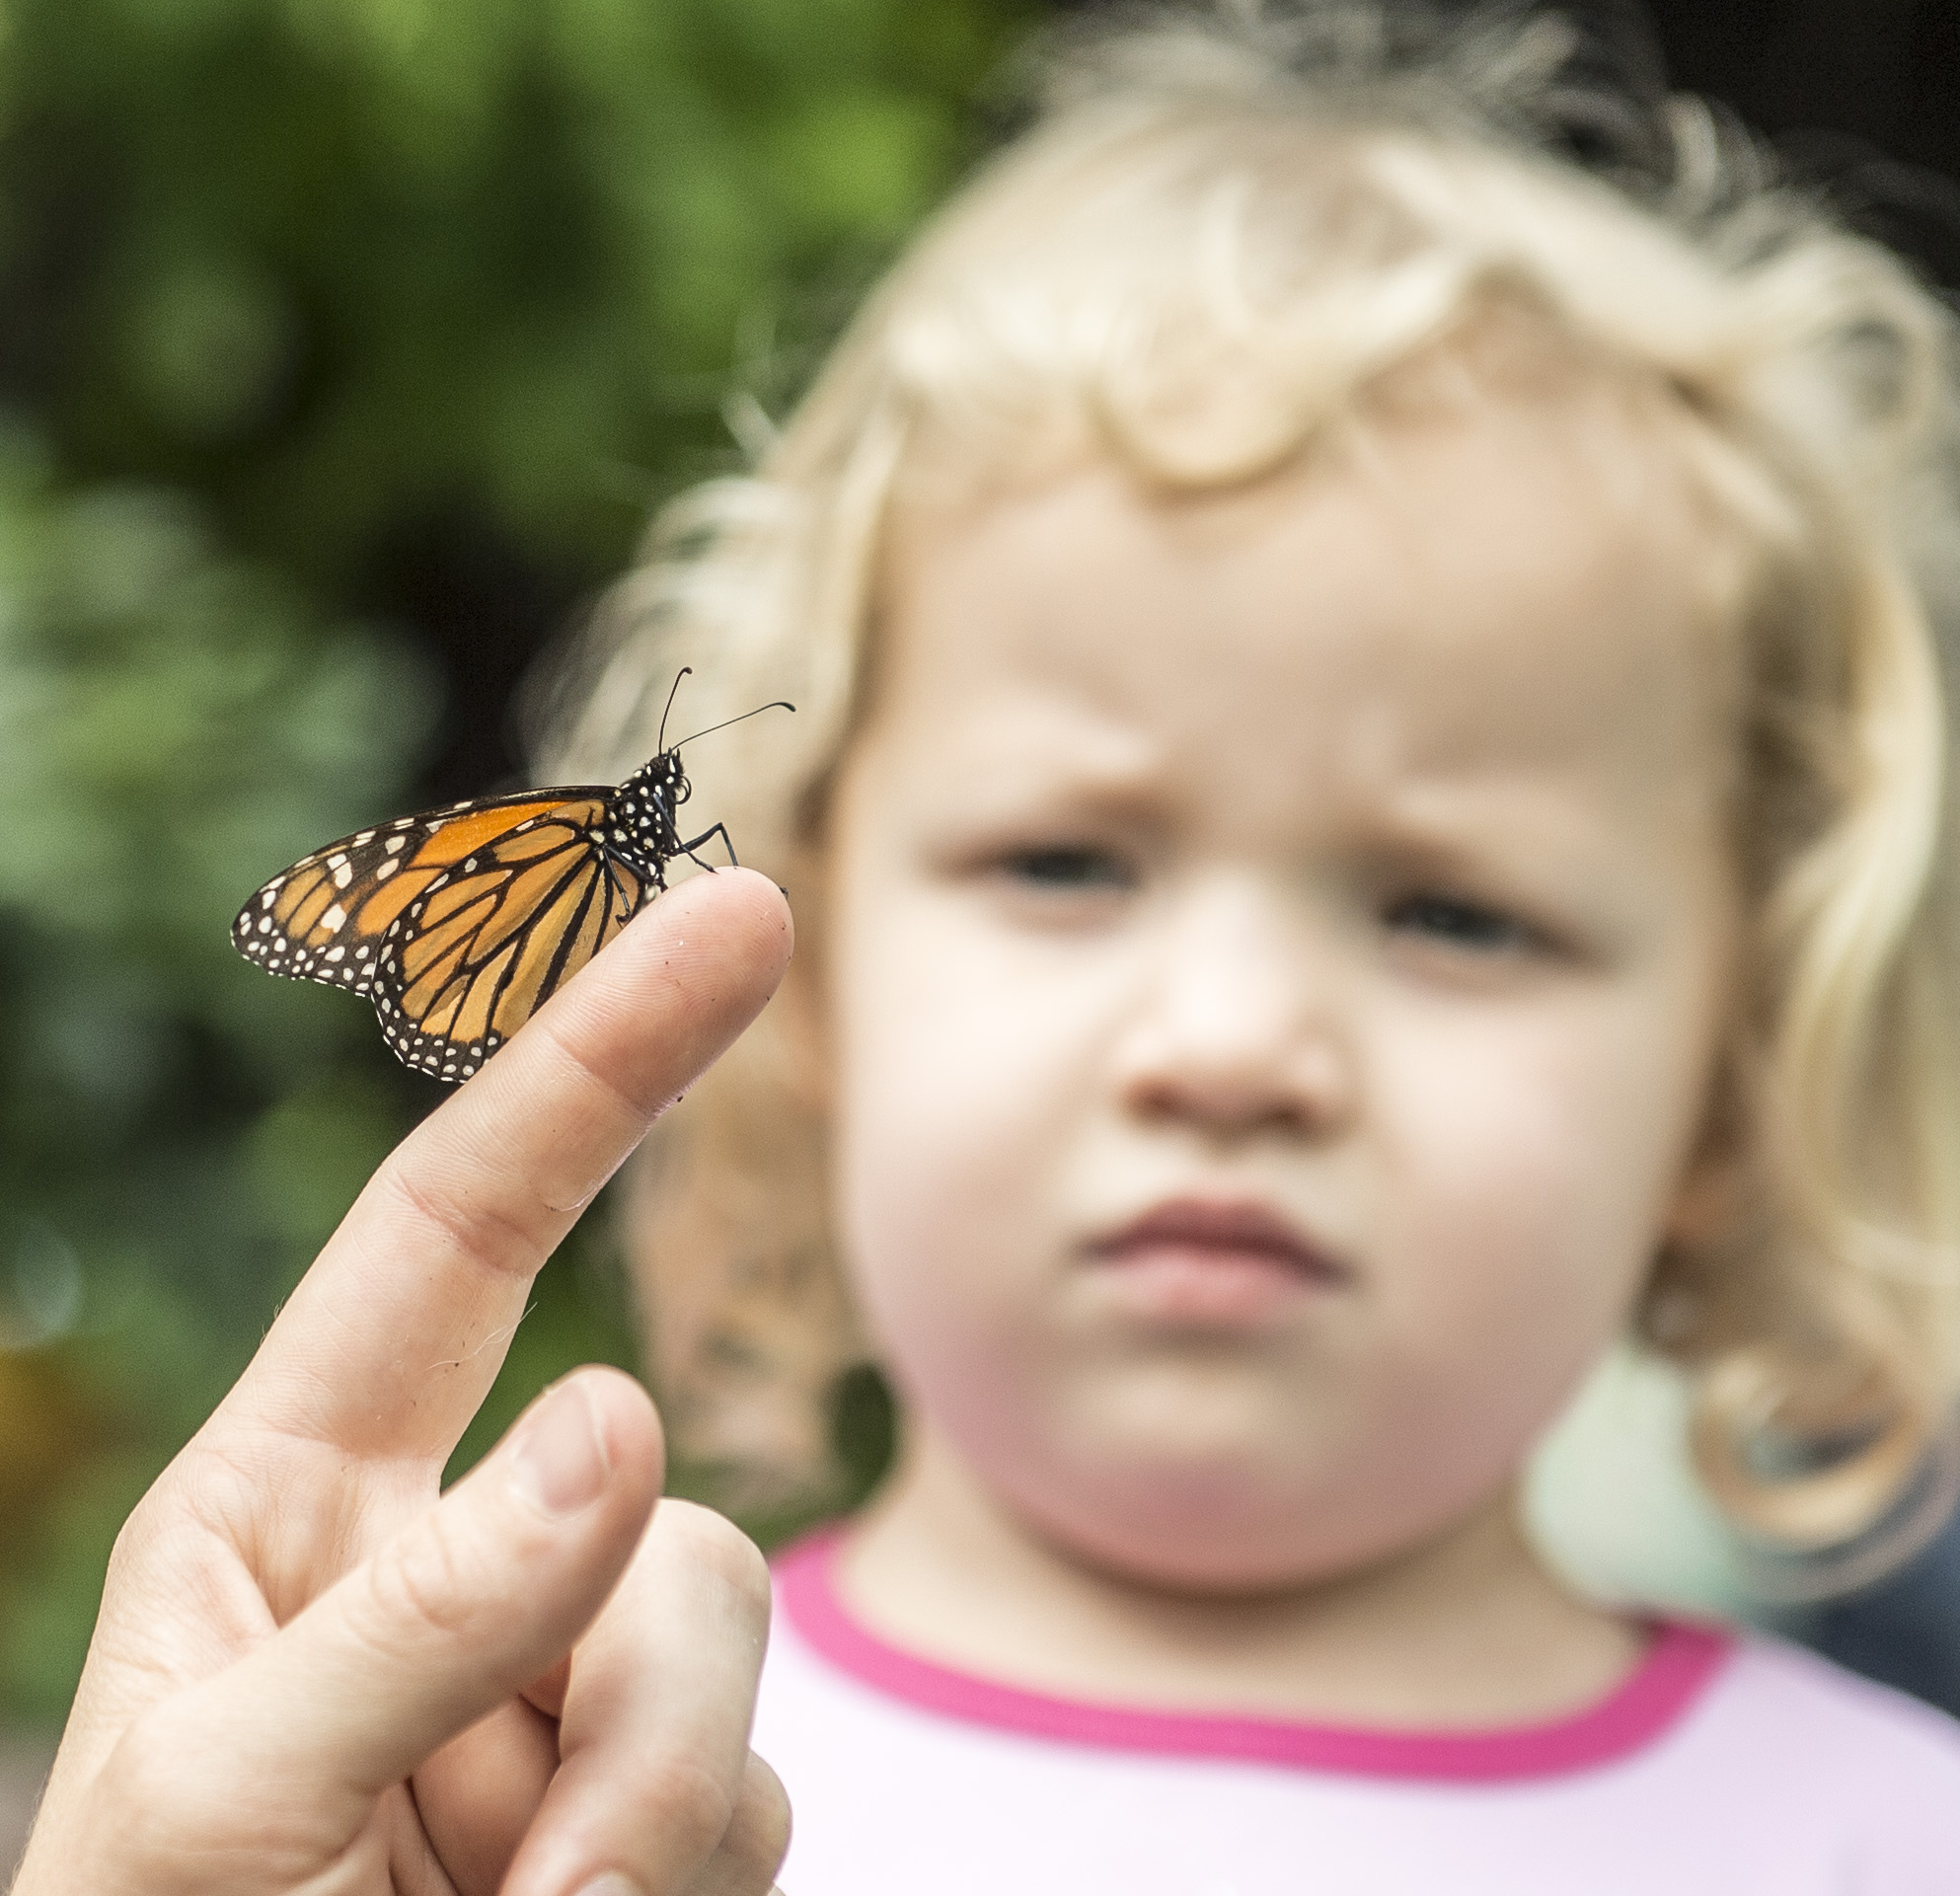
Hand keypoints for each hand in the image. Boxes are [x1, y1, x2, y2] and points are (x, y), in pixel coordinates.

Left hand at [10, 869, 794, 1895]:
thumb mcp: (226, 1807)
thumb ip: (425, 1613)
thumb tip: (623, 1413)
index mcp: (303, 1499)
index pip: (468, 1224)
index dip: (605, 1056)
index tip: (741, 916)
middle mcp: (456, 1558)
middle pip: (657, 1497)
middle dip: (641, 1696)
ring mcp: (565, 1676)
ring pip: (735, 1633)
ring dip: (657, 1816)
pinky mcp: (657, 1796)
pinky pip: (762, 1785)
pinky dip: (695, 1877)